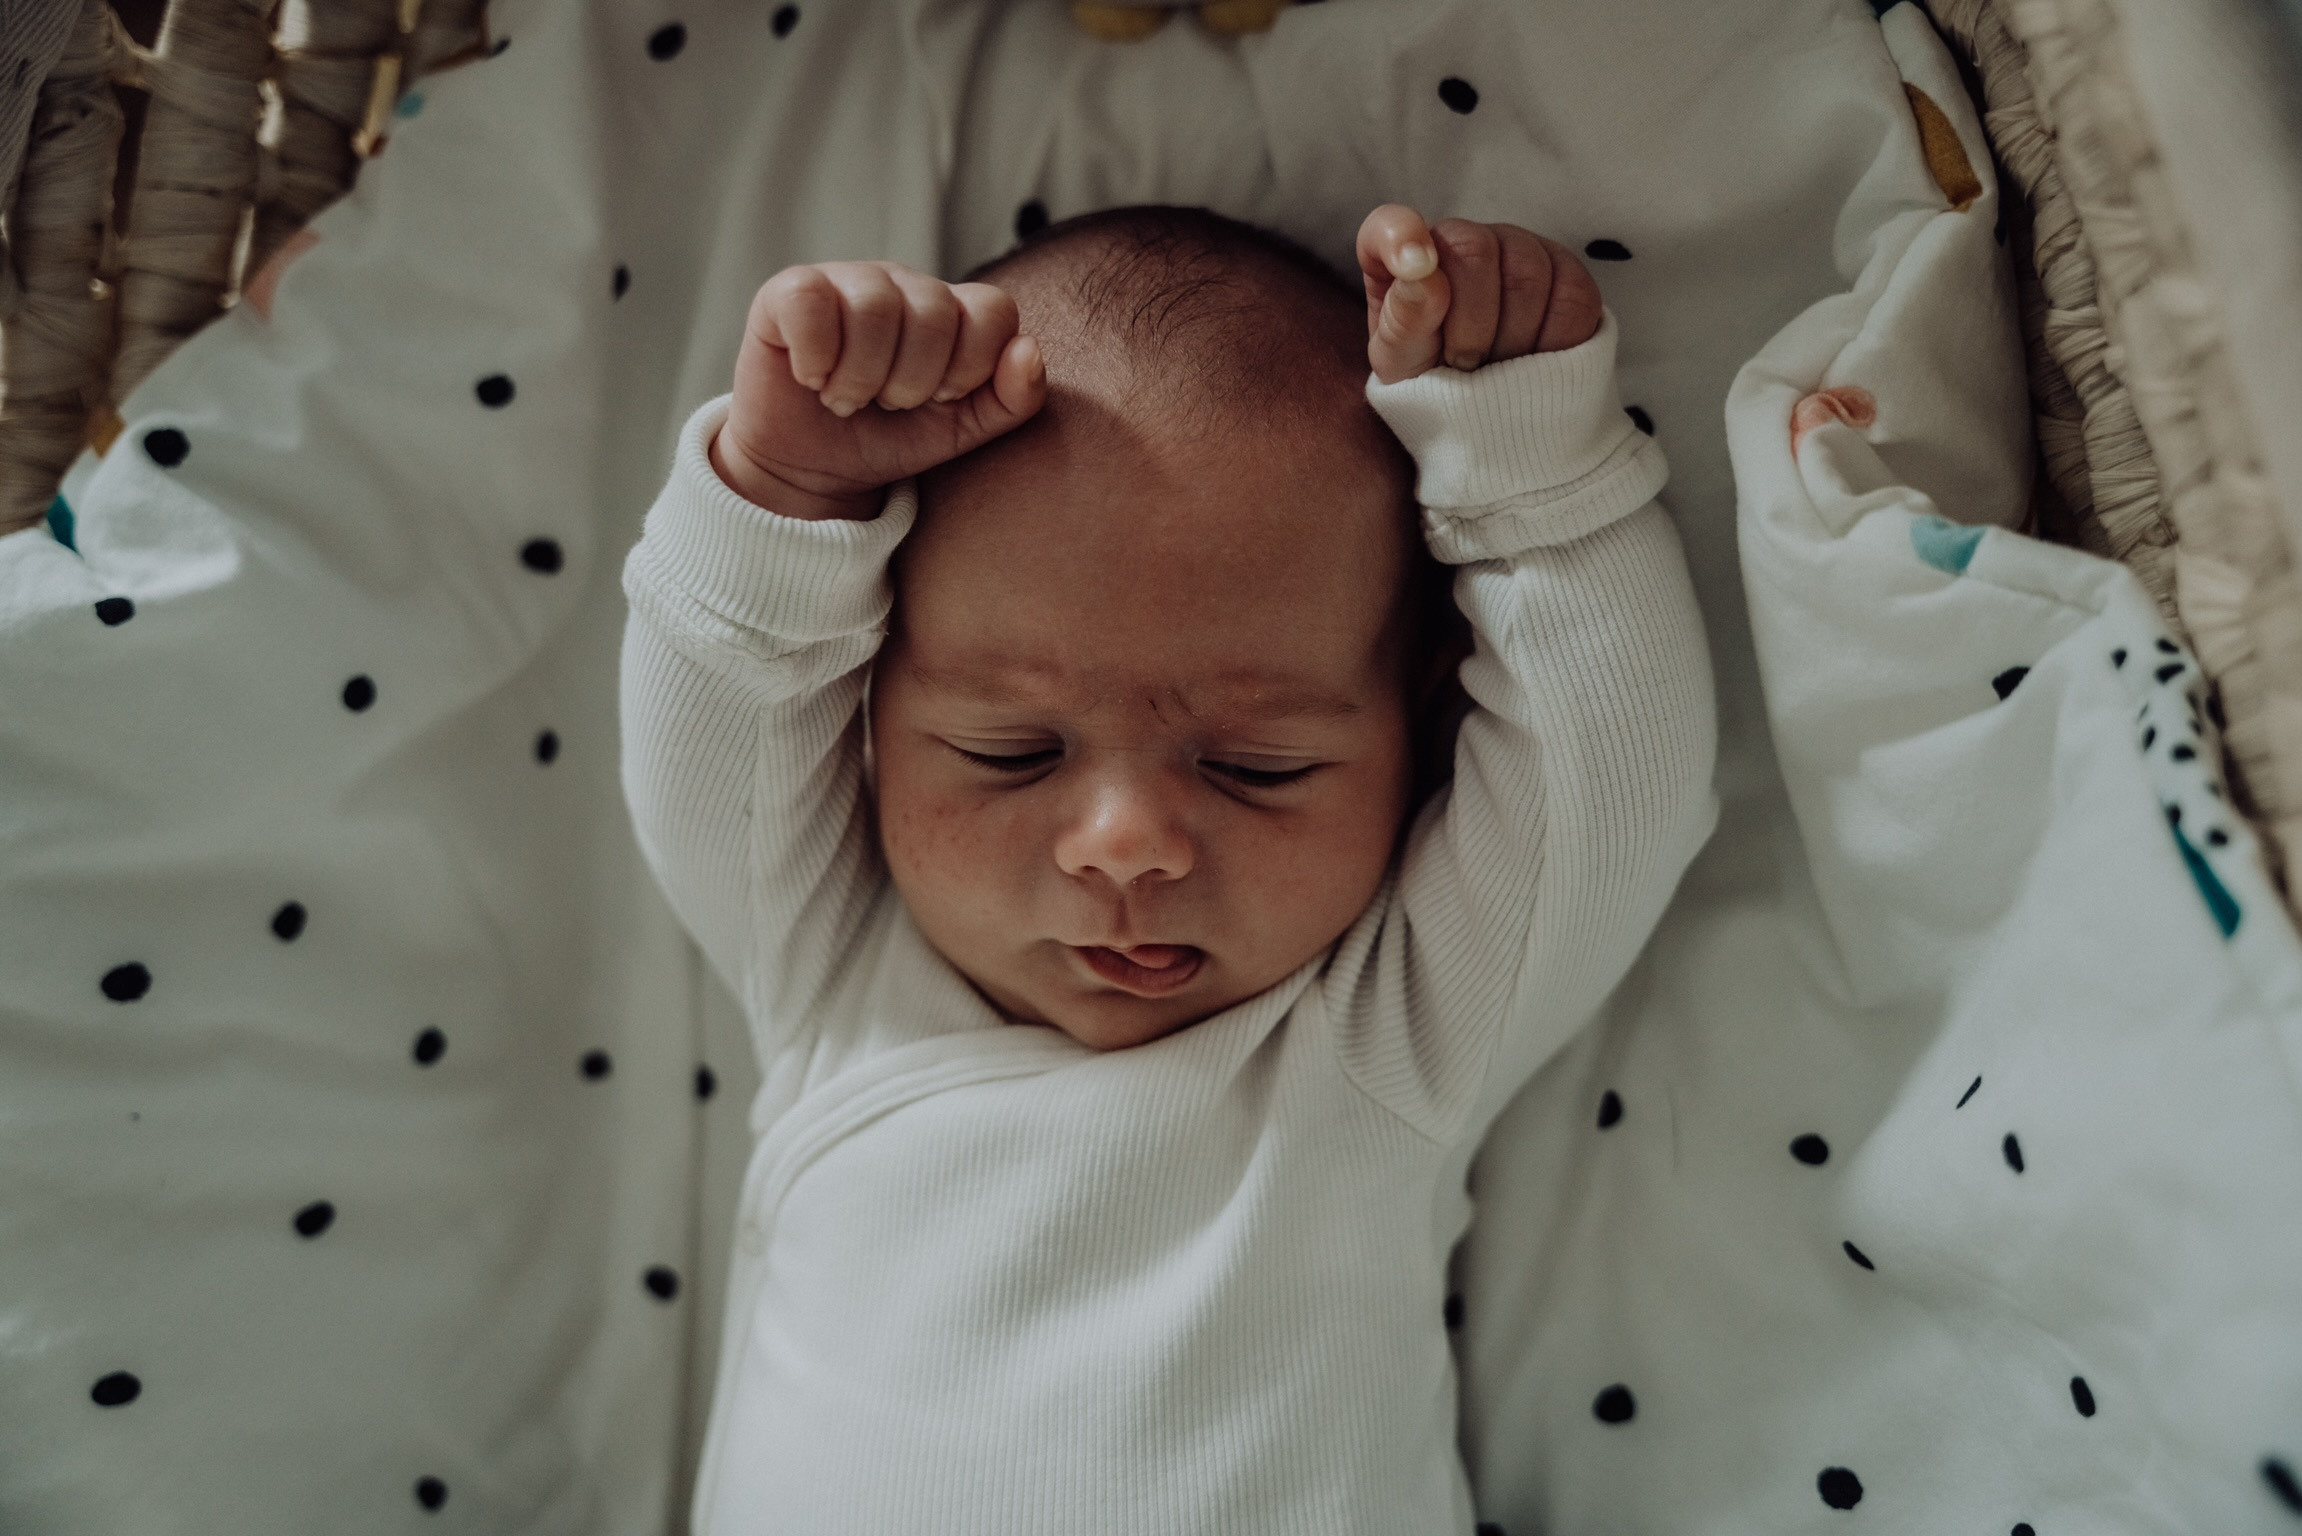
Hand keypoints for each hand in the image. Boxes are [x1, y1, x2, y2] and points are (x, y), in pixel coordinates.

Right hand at [713, 262, 1047, 519]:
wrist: (813, 470)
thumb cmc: (890, 439)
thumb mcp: (961, 432)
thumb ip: (1012, 399)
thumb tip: (1029, 351)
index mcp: (952, 310)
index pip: (992, 310)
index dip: (971, 366)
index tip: (940, 399)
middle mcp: (903, 284)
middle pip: (934, 310)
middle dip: (912, 382)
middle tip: (887, 404)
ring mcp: (846, 280)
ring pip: (873, 305)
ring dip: (861, 376)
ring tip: (846, 398)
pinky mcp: (788, 291)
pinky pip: (812, 302)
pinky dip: (816, 357)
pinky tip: (812, 378)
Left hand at [1355, 206, 1602, 383]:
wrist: (1486, 410)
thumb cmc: (1432, 379)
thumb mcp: (1403, 363)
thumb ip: (1403, 320)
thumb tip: (1421, 275)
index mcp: (1405, 259)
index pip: (1391, 226)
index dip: (1400, 236)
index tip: (1413, 267)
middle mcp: (1465, 240)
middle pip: (1475, 252)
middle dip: (1471, 325)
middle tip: (1465, 364)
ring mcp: (1521, 250)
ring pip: (1529, 276)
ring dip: (1512, 339)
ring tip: (1497, 367)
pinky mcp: (1569, 275)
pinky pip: (1572, 300)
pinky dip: (1553, 343)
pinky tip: (1534, 360)